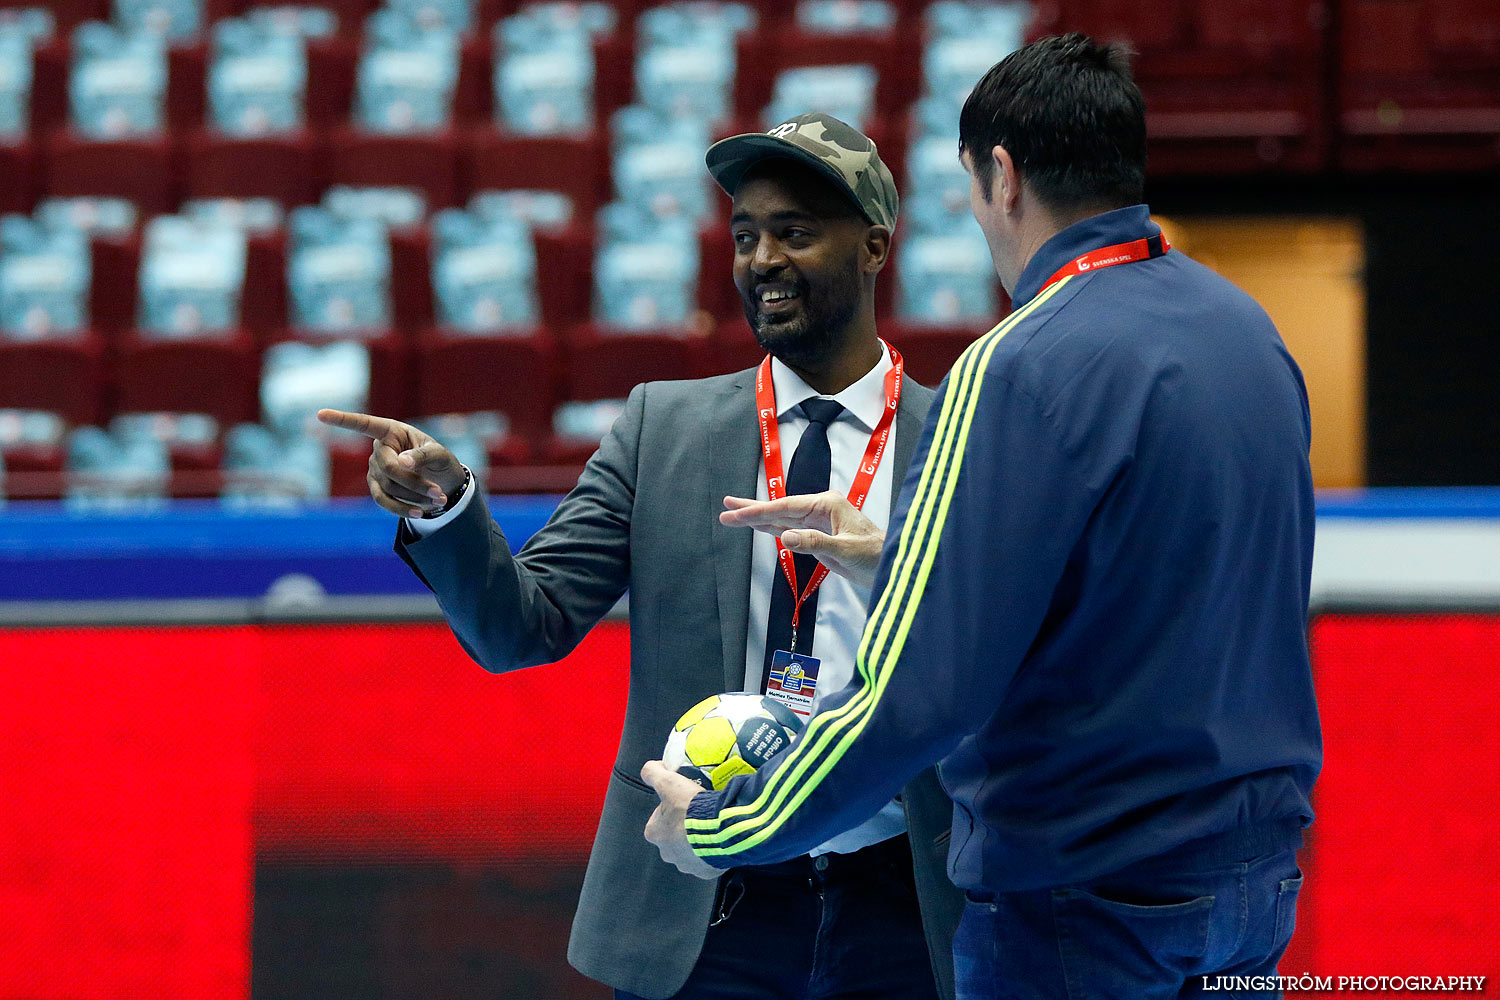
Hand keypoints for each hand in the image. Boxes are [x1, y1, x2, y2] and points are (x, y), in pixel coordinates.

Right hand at [316, 409, 464, 517]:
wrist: (442, 480)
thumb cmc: (438, 460)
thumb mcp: (438, 454)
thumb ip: (422, 455)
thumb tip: (401, 462)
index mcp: (391, 430)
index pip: (364, 424)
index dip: (342, 420)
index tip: (320, 414)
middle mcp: (378, 448)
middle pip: (389, 468)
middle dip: (414, 483)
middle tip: (438, 494)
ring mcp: (374, 469)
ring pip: (389, 487)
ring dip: (415, 497)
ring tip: (439, 500)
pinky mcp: (376, 487)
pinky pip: (383, 500)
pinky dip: (401, 508)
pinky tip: (420, 513)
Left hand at [641, 760, 719, 879]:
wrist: (718, 829)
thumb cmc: (689, 808)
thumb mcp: (668, 782)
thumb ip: (652, 772)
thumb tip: (649, 769)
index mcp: (654, 834)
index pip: (659, 819)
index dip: (671, 807)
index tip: (683, 800)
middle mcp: (666, 854)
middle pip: (674, 836)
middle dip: (684, 826)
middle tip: (699, 812)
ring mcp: (686, 865)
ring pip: (691, 849)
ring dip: (698, 840)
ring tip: (711, 824)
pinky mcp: (705, 872)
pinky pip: (707, 859)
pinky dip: (712, 850)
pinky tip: (719, 837)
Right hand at [719, 491, 885, 588]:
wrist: (889, 565)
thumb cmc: (875, 554)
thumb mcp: (845, 549)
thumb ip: (814, 542)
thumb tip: (785, 537)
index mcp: (826, 504)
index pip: (785, 507)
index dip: (759, 511)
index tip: (736, 514)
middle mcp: (819, 509)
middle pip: (779, 508)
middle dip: (752, 510)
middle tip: (726, 508)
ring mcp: (817, 522)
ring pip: (781, 519)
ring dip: (758, 518)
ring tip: (733, 514)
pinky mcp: (816, 536)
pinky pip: (789, 530)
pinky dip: (771, 528)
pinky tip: (757, 526)